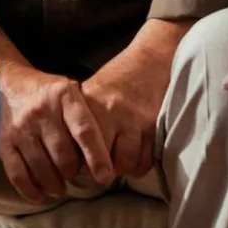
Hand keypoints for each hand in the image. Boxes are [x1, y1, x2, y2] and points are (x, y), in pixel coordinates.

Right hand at [0, 61, 114, 202]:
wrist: (2, 81)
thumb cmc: (43, 91)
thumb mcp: (67, 91)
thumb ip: (84, 116)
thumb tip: (105, 154)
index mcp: (63, 96)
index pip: (85, 131)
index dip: (97, 157)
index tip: (105, 177)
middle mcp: (41, 111)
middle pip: (64, 156)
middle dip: (72, 172)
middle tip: (73, 173)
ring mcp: (20, 128)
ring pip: (43, 169)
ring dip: (54, 185)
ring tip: (59, 188)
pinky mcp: (3, 142)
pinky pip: (19, 175)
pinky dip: (31, 190)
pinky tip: (39, 195)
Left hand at [80, 21, 182, 180]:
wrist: (151, 58)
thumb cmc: (119, 79)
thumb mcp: (92, 94)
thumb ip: (82, 121)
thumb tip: (73, 155)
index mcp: (89, 105)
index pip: (77, 146)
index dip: (79, 163)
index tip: (80, 168)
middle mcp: (109, 112)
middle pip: (100, 159)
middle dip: (100, 169)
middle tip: (101, 169)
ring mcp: (133, 119)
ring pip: (125, 163)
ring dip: (123, 168)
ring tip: (121, 160)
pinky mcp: (154, 125)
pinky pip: (146, 160)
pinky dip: (141, 164)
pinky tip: (136, 157)